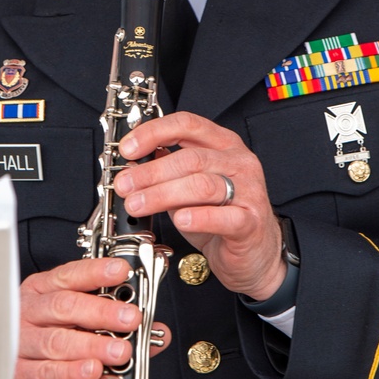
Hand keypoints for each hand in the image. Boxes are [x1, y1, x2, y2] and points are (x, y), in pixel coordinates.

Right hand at [15, 257, 169, 378]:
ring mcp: (20, 345)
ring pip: (58, 341)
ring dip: (93, 345)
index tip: (121, 271)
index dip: (95, 272)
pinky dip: (73, 371)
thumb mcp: (84, 336)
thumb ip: (117, 330)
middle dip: (101, 311)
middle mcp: (28, 314)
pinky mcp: (20, 376)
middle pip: (64, 306)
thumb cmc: (51, 358)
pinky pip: (48, 372)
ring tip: (121, 350)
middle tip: (130, 318)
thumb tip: (157, 332)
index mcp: (42, 294)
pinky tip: (93, 370)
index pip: (68, 276)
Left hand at [115, 111, 284, 301]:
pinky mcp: (251, 221)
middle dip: (150, 172)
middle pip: (190, 158)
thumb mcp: (190, 187)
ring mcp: (248, 191)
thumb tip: (131, 164)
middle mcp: (238, 162)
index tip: (128, 149)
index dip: (154, 133)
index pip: (187, 125)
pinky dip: (197, 217)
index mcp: (223, 144)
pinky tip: (179, 220)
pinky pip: (223, 216)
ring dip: (162, 194)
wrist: (253, 254)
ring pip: (202, 185)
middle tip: (125, 185)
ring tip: (138, 204)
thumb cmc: (220, 217)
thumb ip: (167, 171)